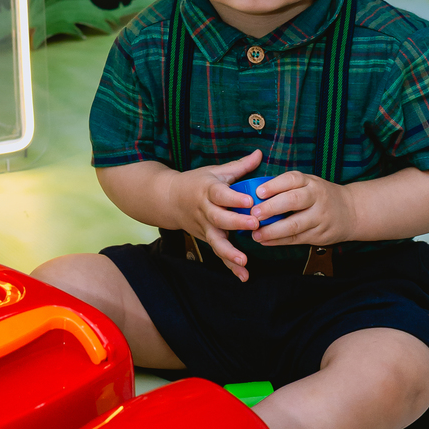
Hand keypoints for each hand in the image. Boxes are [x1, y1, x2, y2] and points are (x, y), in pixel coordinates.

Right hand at [170, 149, 264, 281]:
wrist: (169, 199)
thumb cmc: (197, 182)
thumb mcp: (215, 171)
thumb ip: (240, 166)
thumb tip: (259, 153)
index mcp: (208, 190)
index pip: (220, 193)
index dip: (234, 197)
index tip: (249, 199)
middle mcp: (205, 210)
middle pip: (219, 218)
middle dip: (236, 222)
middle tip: (254, 224)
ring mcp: (204, 227)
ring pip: (216, 240)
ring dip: (229, 252)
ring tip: (244, 260)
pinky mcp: (207, 239)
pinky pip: (218, 254)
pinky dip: (229, 266)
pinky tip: (243, 276)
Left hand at [251, 171, 355, 248]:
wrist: (351, 212)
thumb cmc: (319, 195)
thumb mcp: (308, 184)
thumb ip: (285, 188)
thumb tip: (253, 194)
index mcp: (310, 182)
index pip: (292, 180)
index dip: (274, 185)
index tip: (258, 192)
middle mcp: (316, 198)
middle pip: (293, 201)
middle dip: (271, 208)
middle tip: (253, 214)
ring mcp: (320, 217)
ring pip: (294, 225)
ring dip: (272, 231)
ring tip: (255, 234)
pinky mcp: (320, 235)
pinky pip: (297, 239)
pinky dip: (279, 241)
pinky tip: (265, 240)